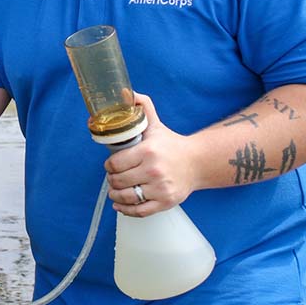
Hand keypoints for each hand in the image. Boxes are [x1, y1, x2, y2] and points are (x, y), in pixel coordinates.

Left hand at [104, 92, 198, 216]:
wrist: (196, 162)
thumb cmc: (171, 144)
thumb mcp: (155, 124)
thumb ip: (142, 106)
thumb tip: (127, 92)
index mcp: (148, 151)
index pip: (115, 163)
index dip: (108, 165)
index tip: (110, 165)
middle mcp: (154, 170)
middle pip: (118, 181)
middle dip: (111, 179)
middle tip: (113, 177)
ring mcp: (160, 188)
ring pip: (127, 197)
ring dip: (115, 195)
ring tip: (114, 190)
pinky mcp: (166, 202)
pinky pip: (140, 211)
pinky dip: (126, 210)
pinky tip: (120, 205)